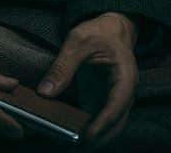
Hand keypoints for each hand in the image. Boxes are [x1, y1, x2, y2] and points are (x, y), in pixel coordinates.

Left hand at [37, 11, 138, 148]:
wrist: (109, 30)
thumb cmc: (97, 32)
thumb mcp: (77, 41)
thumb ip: (62, 67)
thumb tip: (45, 93)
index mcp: (125, 74)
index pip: (118, 103)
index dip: (104, 122)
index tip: (88, 137)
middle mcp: (124, 91)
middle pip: (117, 122)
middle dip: (100, 138)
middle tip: (77, 147)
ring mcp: (115, 99)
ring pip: (109, 126)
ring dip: (93, 138)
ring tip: (70, 145)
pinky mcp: (103, 102)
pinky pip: (96, 120)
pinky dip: (85, 129)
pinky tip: (69, 134)